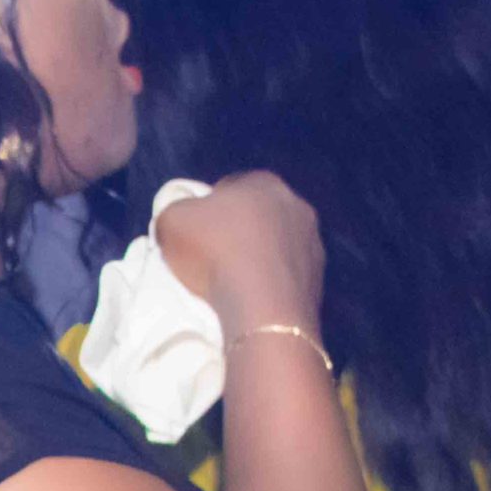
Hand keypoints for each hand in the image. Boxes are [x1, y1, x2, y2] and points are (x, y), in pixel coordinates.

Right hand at [152, 170, 323, 337]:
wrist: (262, 308)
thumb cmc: (215, 253)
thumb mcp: (171, 221)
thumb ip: (175, 209)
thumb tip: (183, 215)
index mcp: (262, 182)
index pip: (228, 187)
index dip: (206, 209)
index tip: (193, 232)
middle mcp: (295, 204)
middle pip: (255, 214)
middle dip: (236, 230)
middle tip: (211, 256)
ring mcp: (313, 240)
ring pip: (275, 243)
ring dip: (258, 255)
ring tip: (233, 281)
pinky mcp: (319, 275)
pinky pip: (286, 272)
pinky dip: (271, 280)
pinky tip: (253, 296)